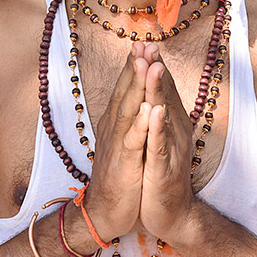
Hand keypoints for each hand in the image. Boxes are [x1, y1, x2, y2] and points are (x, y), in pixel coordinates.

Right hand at [84, 44, 150, 241]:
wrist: (106, 212)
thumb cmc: (119, 176)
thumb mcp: (124, 142)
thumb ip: (128, 119)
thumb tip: (137, 98)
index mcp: (116, 123)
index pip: (125, 89)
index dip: (133, 66)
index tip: (143, 43)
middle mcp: (114, 129)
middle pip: (124, 92)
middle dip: (134, 67)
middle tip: (143, 43)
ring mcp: (118, 145)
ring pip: (128, 111)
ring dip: (136, 87)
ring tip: (146, 65)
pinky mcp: (124, 164)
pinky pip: (133, 142)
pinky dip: (141, 125)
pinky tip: (151, 110)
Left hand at [139, 51, 197, 245]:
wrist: (170, 215)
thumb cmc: (159, 175)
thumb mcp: (157, 142)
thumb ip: (157, 117)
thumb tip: (154, 94)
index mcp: (169, 125)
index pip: (161, 90)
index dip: (152, 66)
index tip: (144, 43)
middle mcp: (173, 132)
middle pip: (164, 95)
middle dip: (155, 69)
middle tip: (148, 44)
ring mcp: (170, 150)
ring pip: (163, 115)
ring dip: (158, 90)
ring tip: (153, 66)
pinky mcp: (163, 169)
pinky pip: (160, 145)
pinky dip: (158, 128)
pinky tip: (156, 111)